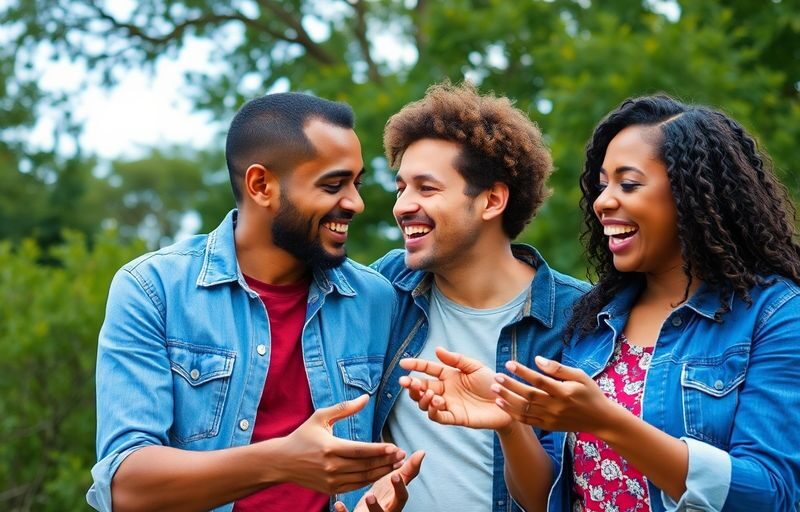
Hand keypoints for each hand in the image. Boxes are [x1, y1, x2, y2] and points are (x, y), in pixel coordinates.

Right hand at [276, 394, 404, 493]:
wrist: (282, 462)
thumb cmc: (302, 436)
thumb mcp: (320, 417)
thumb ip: (345, 408)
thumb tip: (366, 398)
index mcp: (330, 447)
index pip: (360, 450)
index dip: (379, 450)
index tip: (396, 447)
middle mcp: (331, 467)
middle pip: (365, 465)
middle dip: (386, 461)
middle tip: (402, 455)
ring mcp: (331, 480)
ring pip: (362, 478)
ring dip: (381, 472)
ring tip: (396, 465)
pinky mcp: (330, 489)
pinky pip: (355, 486)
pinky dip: (369, 480)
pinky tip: (380, 473)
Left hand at [333, 450, 424, 511]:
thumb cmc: (385, 496)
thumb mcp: (395, 483)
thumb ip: (407, 470)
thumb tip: (422, 452)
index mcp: (394, 502)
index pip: (401, 498)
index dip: (399, 488)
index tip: (395, 475)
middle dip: (380, 505)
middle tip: (371, 495)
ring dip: (370, 509)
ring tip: (366, 497)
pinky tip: (338, 503)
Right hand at [399, 347, 511, 430]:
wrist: (509, 400)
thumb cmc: (492, 382)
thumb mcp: (475, 367)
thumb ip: (456, 360)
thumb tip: (436, 350)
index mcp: (449, 375)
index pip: (428, 369)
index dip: (415, 366)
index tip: (403, 363)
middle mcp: (445, 390)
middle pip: (422, 388)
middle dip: (411, 385)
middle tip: (406, 382)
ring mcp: (449, 404)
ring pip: (426, 404)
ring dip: (422, 398)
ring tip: (428, 392)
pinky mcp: (456, 418)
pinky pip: (439, 417)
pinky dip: (433, 411)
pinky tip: (435, 402)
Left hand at [491, 356, 617, 434]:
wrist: (600, 419)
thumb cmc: (590, 393)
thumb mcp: (580, 376)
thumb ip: (558, 368)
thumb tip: (537, 359)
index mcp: (564, 392)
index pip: (539, 381)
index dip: (523, 372)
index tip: (509, 363)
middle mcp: (556, 406)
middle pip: (529, 395)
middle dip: (510, 386)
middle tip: (496, 377)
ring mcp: (551, 418)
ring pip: (525, 409)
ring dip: (507, 399)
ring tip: (494, 390)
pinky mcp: (548, 426)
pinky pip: (527, 420)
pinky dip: (513, 413)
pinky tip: (501, 404)